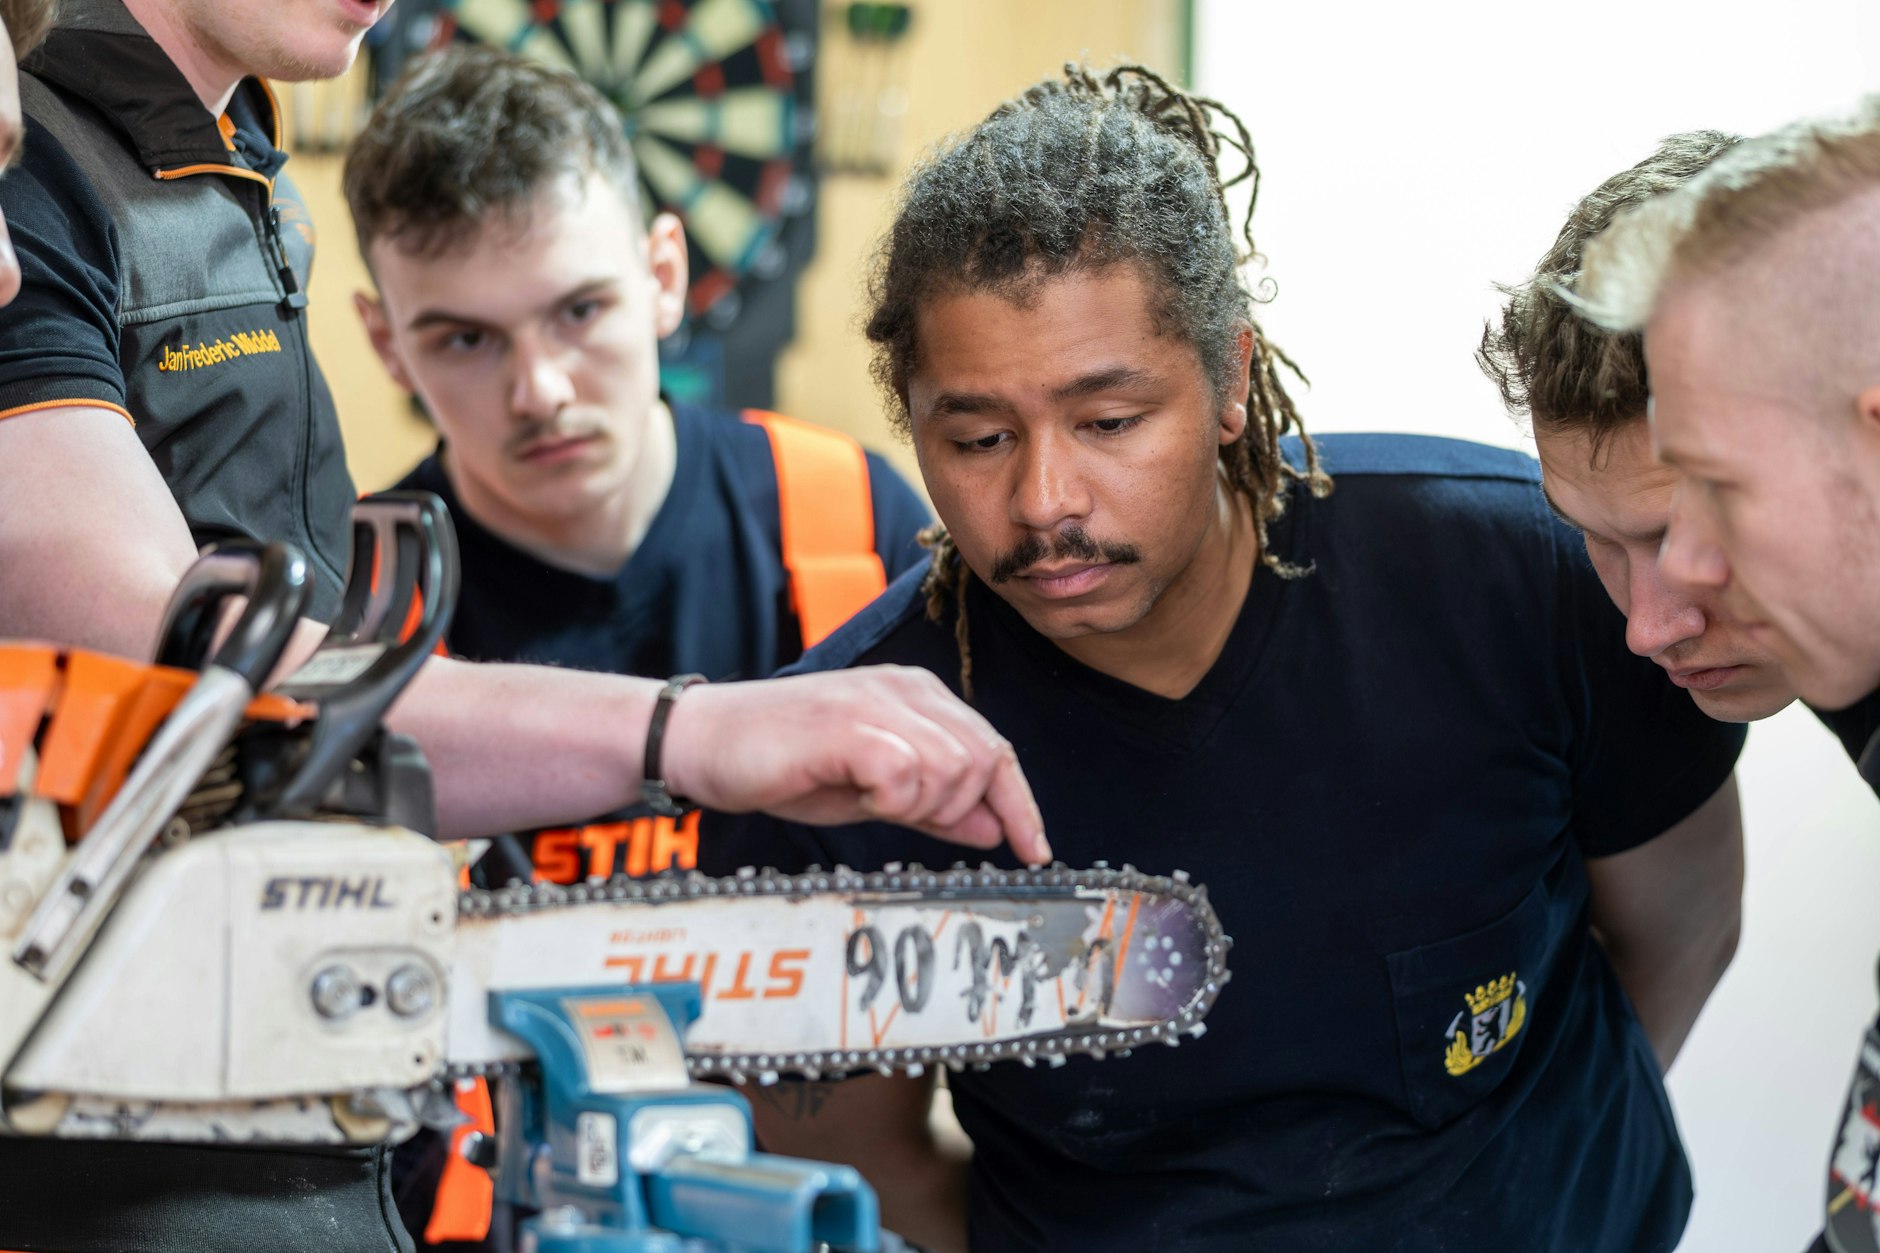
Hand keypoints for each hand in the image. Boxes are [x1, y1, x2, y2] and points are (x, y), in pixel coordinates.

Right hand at [660, 666, 1048, 863]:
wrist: (702, 742)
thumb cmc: (783, 765)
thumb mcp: (872, 792)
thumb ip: (934, 804)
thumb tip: (993, 827)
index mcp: (916, 696)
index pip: (994, 747)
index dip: (1020, 804)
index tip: (1035, 850)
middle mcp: (905, 689)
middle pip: (985, 758)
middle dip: (962, 808)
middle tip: (910, 820)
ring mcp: (876, 702)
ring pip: (952, 768)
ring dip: (920, 805)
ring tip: (869, 800)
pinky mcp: (847, 725)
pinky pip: (904, 773)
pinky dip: (888, 800)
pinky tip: (855, 794)